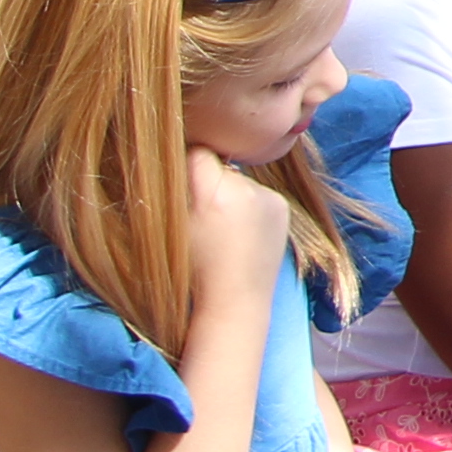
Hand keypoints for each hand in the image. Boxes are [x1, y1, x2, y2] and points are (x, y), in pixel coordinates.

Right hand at [181, 149, 290, 359]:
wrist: (235, 300)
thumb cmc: (192, 267)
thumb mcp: (171, 224)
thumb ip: (173, 187)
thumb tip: (170, 152)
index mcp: (212, 191)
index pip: (197, 152)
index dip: (186, 165)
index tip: (183, 184)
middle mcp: (245, 188)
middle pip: (219, 166)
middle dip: (208, 182)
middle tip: (204, 216)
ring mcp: (268, 196)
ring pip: (238, 180)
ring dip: (230, 194)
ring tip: (225, 230)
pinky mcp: (281, 205)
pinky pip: (257, 194)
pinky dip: (249, 206)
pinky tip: (242, 234)